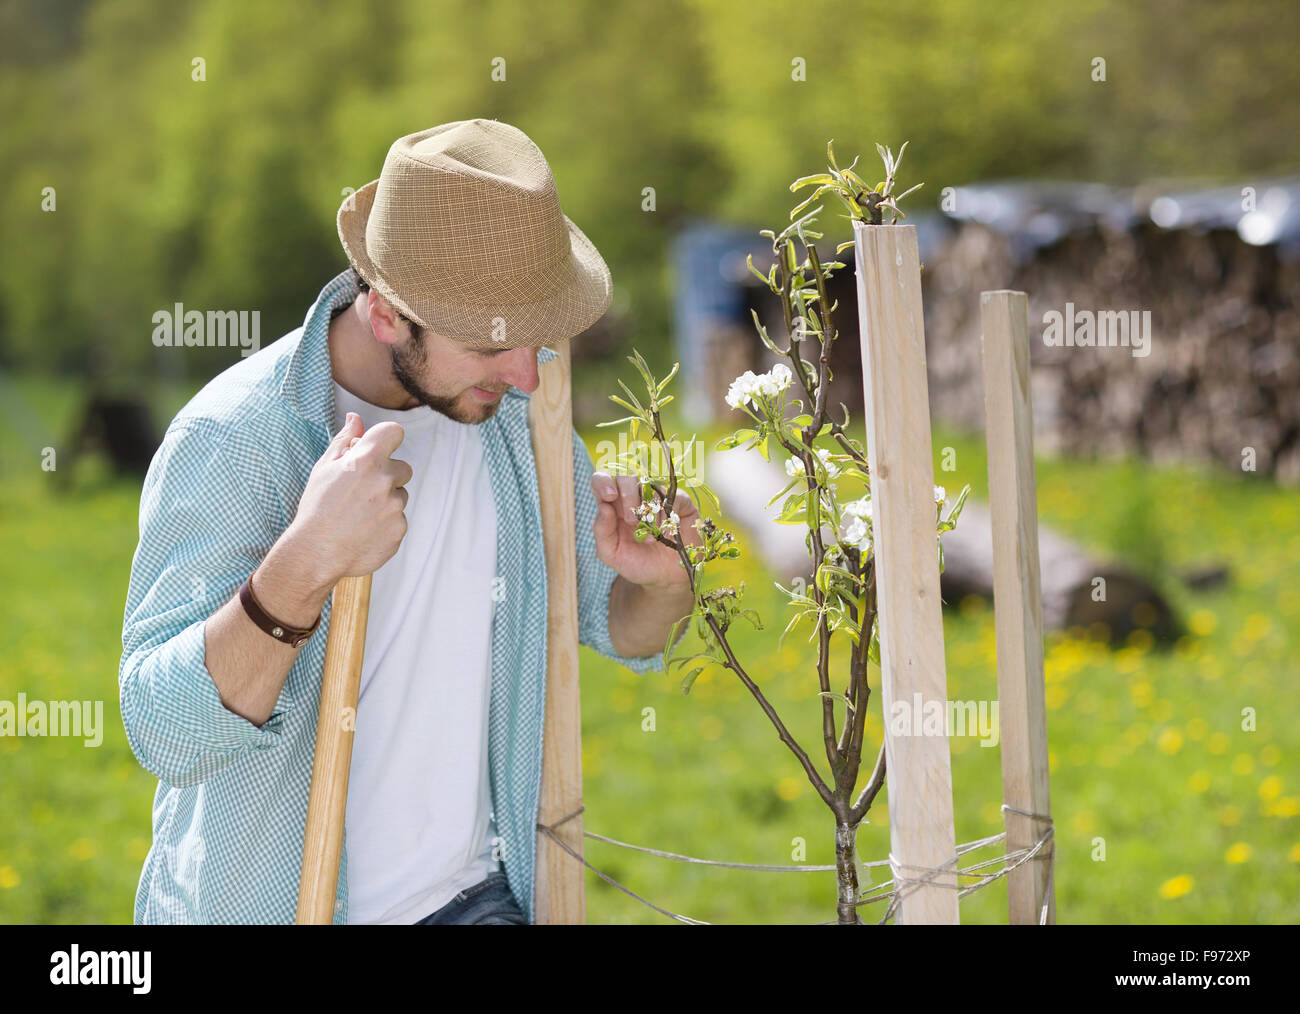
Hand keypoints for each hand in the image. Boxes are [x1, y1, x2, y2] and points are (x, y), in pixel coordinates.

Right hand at [288, 412, 413, 584]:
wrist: (315, 552)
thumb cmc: (317, 508)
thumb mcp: (325, 468)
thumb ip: (344, 440)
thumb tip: (355, 419)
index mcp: (365, 460)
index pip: (394, 432)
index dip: (387, 439)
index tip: (379, 449)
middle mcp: (384, 481)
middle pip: (403, 468)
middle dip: (387, 475)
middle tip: (360, 492)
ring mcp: (394, 507)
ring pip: (400, 496)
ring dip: (386, 501)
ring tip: (359, 515)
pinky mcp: (399, 529)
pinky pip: (399, 520)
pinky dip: (386, 523)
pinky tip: (364, 530)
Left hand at [591, 471, 701, 590]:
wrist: (667, 577)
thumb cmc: (638, 563)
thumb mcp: (612, 554)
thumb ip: (602, 532)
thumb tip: (604, 507)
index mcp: (613, 506)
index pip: (602, 480)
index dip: (603, 481)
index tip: (609, 497)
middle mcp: (634, 497)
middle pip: (626, 477)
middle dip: (627, 497)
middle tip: (632, 522)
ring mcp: (658, 497)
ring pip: (649, 483)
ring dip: (649, 510)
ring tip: (652, 534)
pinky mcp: (680, 501)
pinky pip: (673, 496)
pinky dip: (669, 513)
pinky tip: (668, 532)